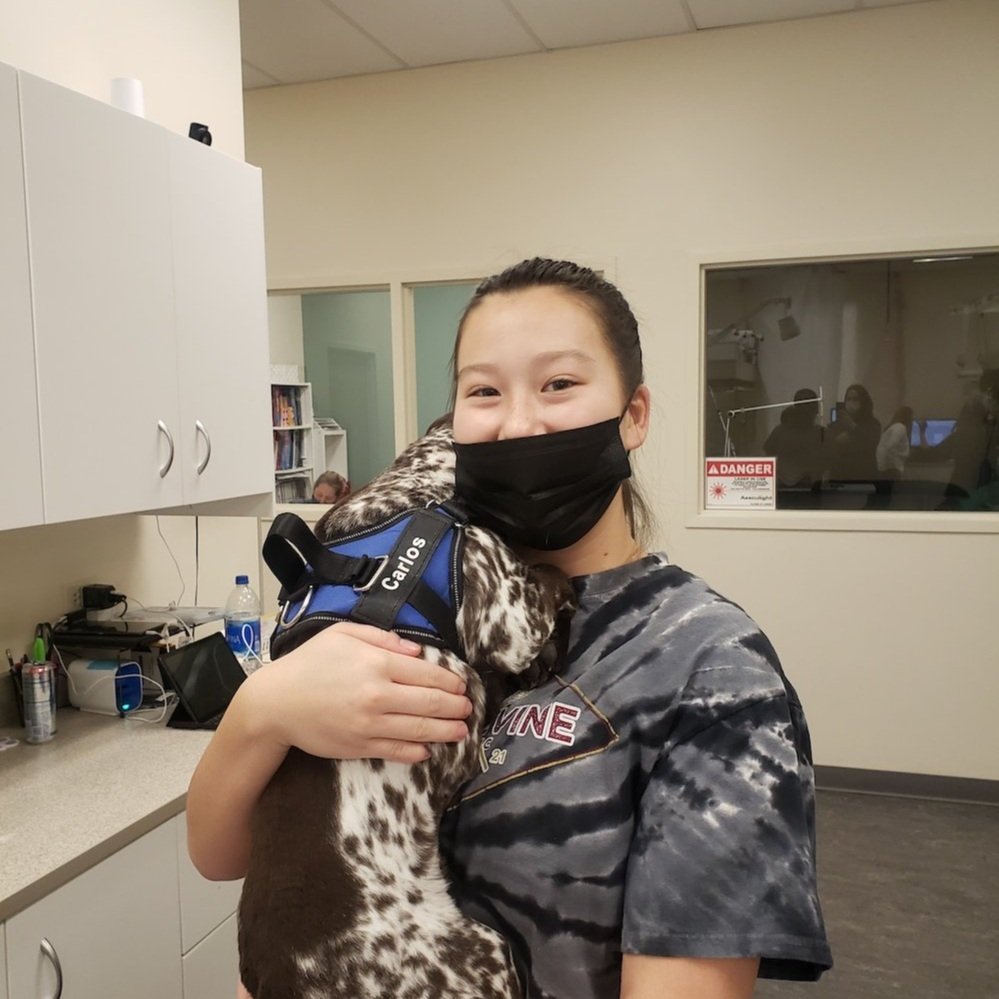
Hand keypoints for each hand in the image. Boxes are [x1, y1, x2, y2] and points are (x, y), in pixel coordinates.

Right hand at [236, 622, 471, 762]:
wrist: (275, 703)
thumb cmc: (309, 662)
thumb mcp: (343, 634)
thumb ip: (383, 638)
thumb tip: (417, 651)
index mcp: (376, 664)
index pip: (426, 674)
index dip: (449, 682)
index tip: (461, 685)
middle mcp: (377, 695)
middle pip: (429, 703)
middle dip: (455, 707)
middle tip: (469, 709)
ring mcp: (369, 724)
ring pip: (419, 730)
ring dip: (445, 731)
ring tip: (462, 731)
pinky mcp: (359, 747)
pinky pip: (397, 751)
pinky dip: (417, 751)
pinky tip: (429, 749)